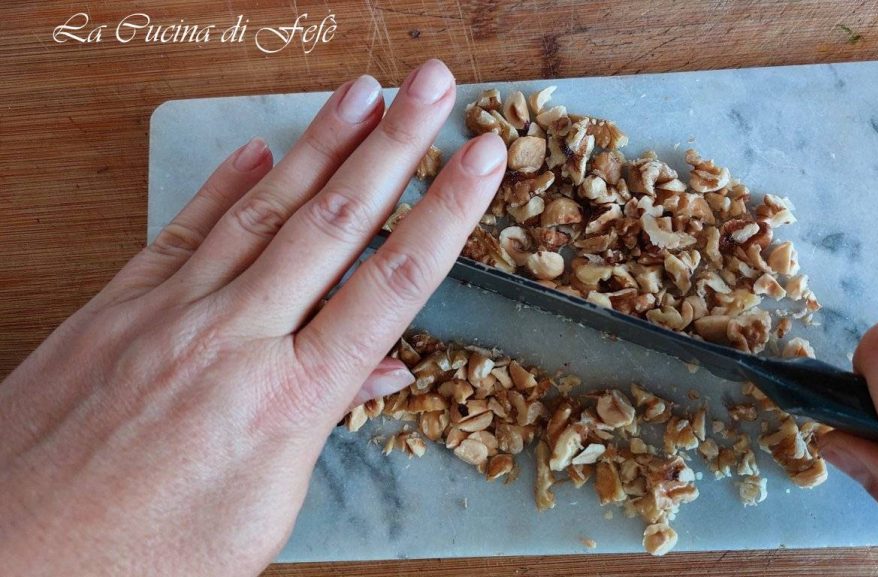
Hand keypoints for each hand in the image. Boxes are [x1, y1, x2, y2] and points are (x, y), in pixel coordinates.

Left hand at [0, 59, 505, 575]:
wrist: (10, 562)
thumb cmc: (143, 558)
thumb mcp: (263, 510)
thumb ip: (321, 422)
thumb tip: (376, 371)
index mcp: (287, 400)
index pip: (393, 285)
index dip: (448, 212)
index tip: (482, 159)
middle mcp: (233, 340)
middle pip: (334, 223)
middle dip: (394, 143)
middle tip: (431, 85)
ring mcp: (168, 314)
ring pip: (262, 210)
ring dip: (320, 144)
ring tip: (362, 94)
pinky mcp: (114, 309)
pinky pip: (182, 232)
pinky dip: (224, 186)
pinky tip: (258, 151)